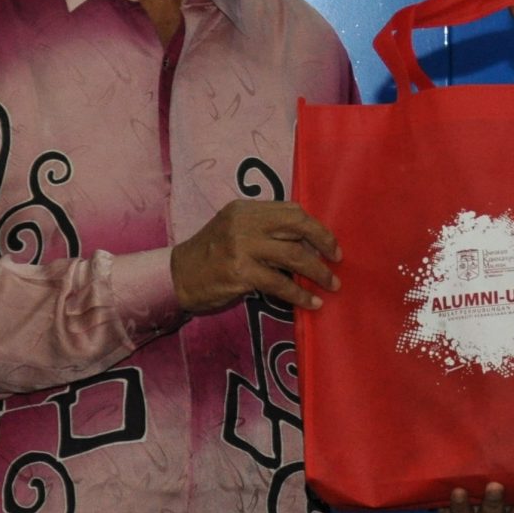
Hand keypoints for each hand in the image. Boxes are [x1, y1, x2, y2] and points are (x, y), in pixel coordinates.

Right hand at [171, 200, 339, 314]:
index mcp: (246, 209)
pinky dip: (300, 295)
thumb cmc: (211, 256)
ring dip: (318, 273)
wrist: (176, 277)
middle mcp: (244, 223)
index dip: (316, 227)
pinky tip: (311, 303)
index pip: (292, 210)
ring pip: (293, 256)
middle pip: (297, 226)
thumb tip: (309, 242)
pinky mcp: (239, 272)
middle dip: (324, 244)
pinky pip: (279, 284)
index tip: (330, 244)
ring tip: (331, 285)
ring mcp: (241, 247)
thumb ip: (264, 230)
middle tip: (337, 261)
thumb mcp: (234, 230)